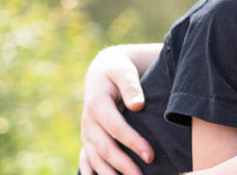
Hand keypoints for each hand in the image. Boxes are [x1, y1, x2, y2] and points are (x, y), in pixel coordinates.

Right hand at [79, 45, 158, 174]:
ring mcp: (86, 133)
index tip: (150, 155)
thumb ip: (130, 86)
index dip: (133, 142)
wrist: (100, 72)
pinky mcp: (87, 140)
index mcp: (97, 104)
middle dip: (124, 165)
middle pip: (105, 148)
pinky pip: (87, 161)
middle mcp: (88, 122)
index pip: (116, 128)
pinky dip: (93, 173)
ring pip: (95, 159)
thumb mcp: (123, 71)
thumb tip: (137, 105)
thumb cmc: (117, 71)